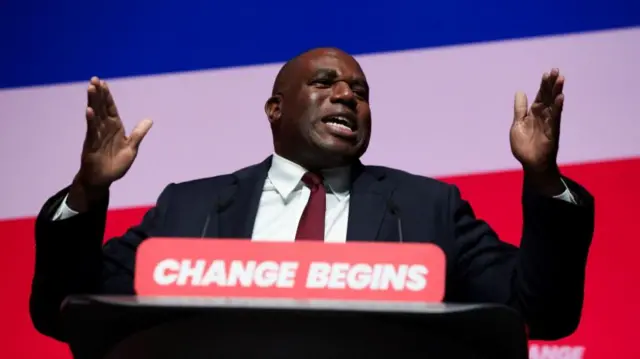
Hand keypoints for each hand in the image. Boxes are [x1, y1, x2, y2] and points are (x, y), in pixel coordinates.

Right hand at [68, 77, 151, 210]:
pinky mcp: (91, 143)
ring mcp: (96, 135)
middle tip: (94, 79)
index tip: (103, 83)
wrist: (103, 179)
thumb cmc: (116, 164)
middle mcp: (104, 128)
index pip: (111, 108)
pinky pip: (91, 130)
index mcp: (115, 128)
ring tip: (91, 88)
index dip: (107, 96)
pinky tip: (89, 111)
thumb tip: (149, 120)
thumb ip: (138, 134)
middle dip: (98, 94)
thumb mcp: (131, 148)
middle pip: (101, 107)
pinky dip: (91, 120)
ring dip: (93, 102)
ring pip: (95, 115)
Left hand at [510, 69, 565, 194]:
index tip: (547, 73)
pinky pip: (555, 118)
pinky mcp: (553, 131)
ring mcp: (549, 122)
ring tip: (561, 79)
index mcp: (533, 113)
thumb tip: (520, 91)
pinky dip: (557, 107)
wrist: (530, 163)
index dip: (543, 85)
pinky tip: (560, 97)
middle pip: (548, 96)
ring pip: (554, 104)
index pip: (540, 95)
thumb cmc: (524, 146)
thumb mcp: (517, 124)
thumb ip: (520, 109)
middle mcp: (543, 115)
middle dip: (551, 84)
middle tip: (555, 70)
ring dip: (557, 92)